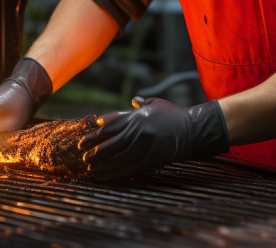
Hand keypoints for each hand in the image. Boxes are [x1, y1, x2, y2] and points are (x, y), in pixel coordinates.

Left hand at [78, 96, 229, 179]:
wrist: (192, 131)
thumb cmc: (172, 114)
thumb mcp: (156, 103)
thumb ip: (141, 103)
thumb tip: (132, 101)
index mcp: (137, 117)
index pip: (111, 126)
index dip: (96, 134)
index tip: (84, 139)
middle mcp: (139, 133)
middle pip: (111, 144)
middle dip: (95, 150)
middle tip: (83, 155)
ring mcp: (145, 148)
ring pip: (118, 159)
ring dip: (102, 165)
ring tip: (90, 168)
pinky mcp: (151, 161)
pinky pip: (129, 169)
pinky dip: (115, 173)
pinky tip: (106, 175)